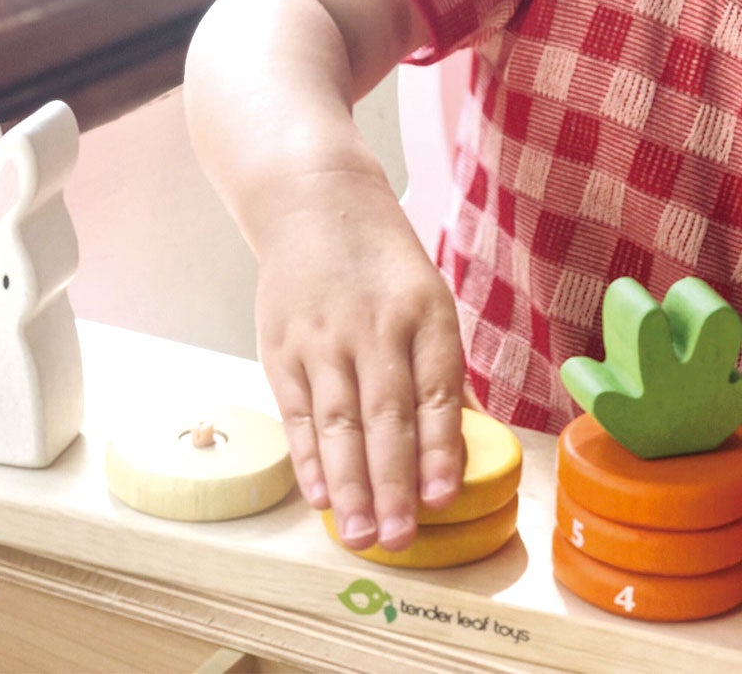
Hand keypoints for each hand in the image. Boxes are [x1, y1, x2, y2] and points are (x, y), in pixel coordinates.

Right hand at [254, 177, 467, 552]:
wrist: (314, 203)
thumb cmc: (384, 264)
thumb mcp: (428, 298)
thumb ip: (440, 368)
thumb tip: (460, 443)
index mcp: (423, 313)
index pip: (434, 390)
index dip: (438, 448)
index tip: (441, 497)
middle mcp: (373, 327)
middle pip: (384, 415)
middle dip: (392, 483)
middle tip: (398, 538)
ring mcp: (323, 338)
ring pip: (338, 422)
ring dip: (350, 484)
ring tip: (361, 535)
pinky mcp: (281, 348)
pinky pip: (299, 414)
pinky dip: (309, 459)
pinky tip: (321, 496)